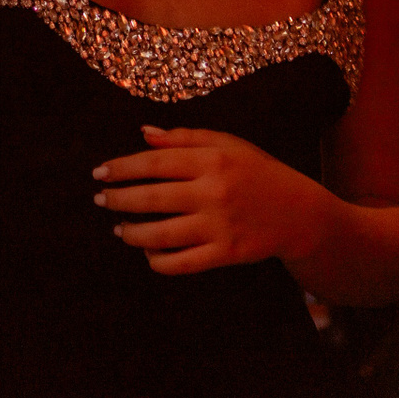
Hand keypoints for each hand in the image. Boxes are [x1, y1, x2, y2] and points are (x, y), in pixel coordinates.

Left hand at [93, 126, 324, 275]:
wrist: (298, 213)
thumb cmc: (257, 172)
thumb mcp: (228, 144)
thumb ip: (184, 138)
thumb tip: (143, 134)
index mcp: (212, 160)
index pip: (154, 163)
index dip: (122, 168)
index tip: (99, 173)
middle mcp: (213, 192)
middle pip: (151, 197)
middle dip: (118, 199)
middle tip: (100, 200)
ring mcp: (219, 226)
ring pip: (161, 234)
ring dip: (131, 233)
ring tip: (119, 229)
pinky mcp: (225, 254)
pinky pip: (181, 263)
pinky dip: (157, 261)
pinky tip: (148, 252)